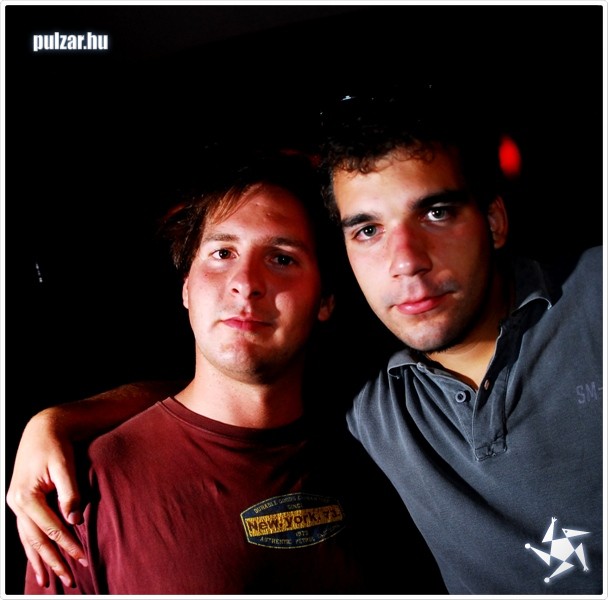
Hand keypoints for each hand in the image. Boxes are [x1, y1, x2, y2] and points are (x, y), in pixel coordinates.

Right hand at [6, 409, 87, 587]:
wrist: (43, 428)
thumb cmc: (56, 445)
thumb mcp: (64, 465)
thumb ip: (69, 492)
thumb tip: (74, 521)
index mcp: (26, 495)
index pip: (51, 528)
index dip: (67, 545)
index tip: (83, 560)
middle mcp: (16, 504)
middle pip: (36, 540)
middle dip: (53, 562)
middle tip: (70, 581)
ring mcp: (16, 505)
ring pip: (28, 540)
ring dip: (40, 561)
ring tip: (49, 583)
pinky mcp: (21, 503)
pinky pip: (26, 532)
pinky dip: (33, 548)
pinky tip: (39, 562)